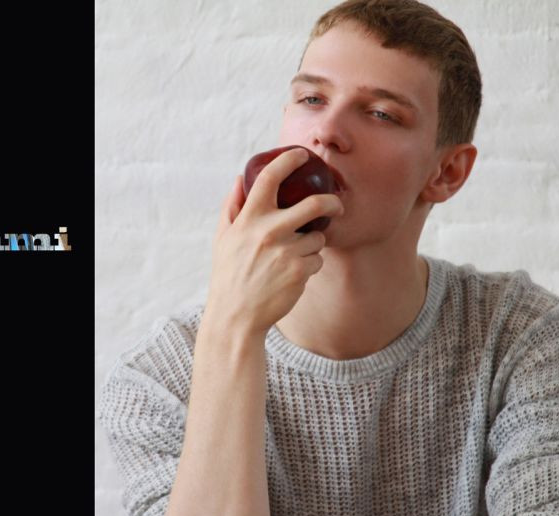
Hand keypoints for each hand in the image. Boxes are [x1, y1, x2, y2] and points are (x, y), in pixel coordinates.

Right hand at [204, 148, 343, 340]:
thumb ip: (232, 206)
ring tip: (294, 257)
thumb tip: (238, 178)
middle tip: (336, 206)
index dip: (289, 160)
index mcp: (249, 218)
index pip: (270, 177)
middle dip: (332, 202)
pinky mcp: (299, 272)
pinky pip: (317, 260)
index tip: (302, 155)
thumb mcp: (222, 238)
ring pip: (318, 238)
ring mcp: (286, 251)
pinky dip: (310, 265)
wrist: (236, 315)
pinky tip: (292, 274)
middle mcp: (269, 231)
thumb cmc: (228, 274)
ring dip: (313, 245)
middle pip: (314, 204)